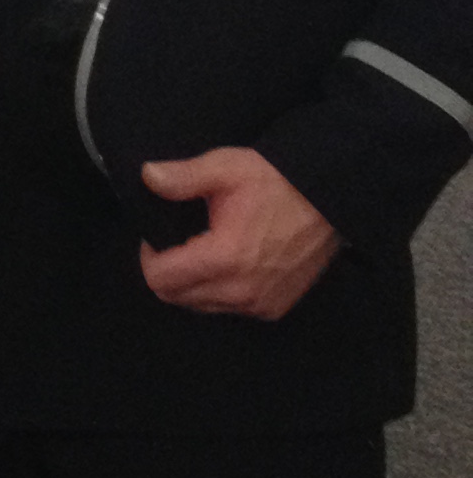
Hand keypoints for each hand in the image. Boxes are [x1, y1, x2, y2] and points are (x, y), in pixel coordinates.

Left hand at [137, 149, 340, 320]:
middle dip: (167, 272)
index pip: (161, 280)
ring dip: (191, 285)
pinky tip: (225, 265)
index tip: (157, 236)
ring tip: (200, 251)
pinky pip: (229, 310)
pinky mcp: (275, 308)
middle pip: (177, 297)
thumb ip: (183, 177)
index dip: (149, 257)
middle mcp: (241, 291)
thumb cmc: (275, 181)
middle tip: (177, 242)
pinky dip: (217, 293)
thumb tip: (148, 177)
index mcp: (225, 258)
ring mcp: (260, 305)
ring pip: (201, 307)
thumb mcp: (226, 168)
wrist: (330, 201)